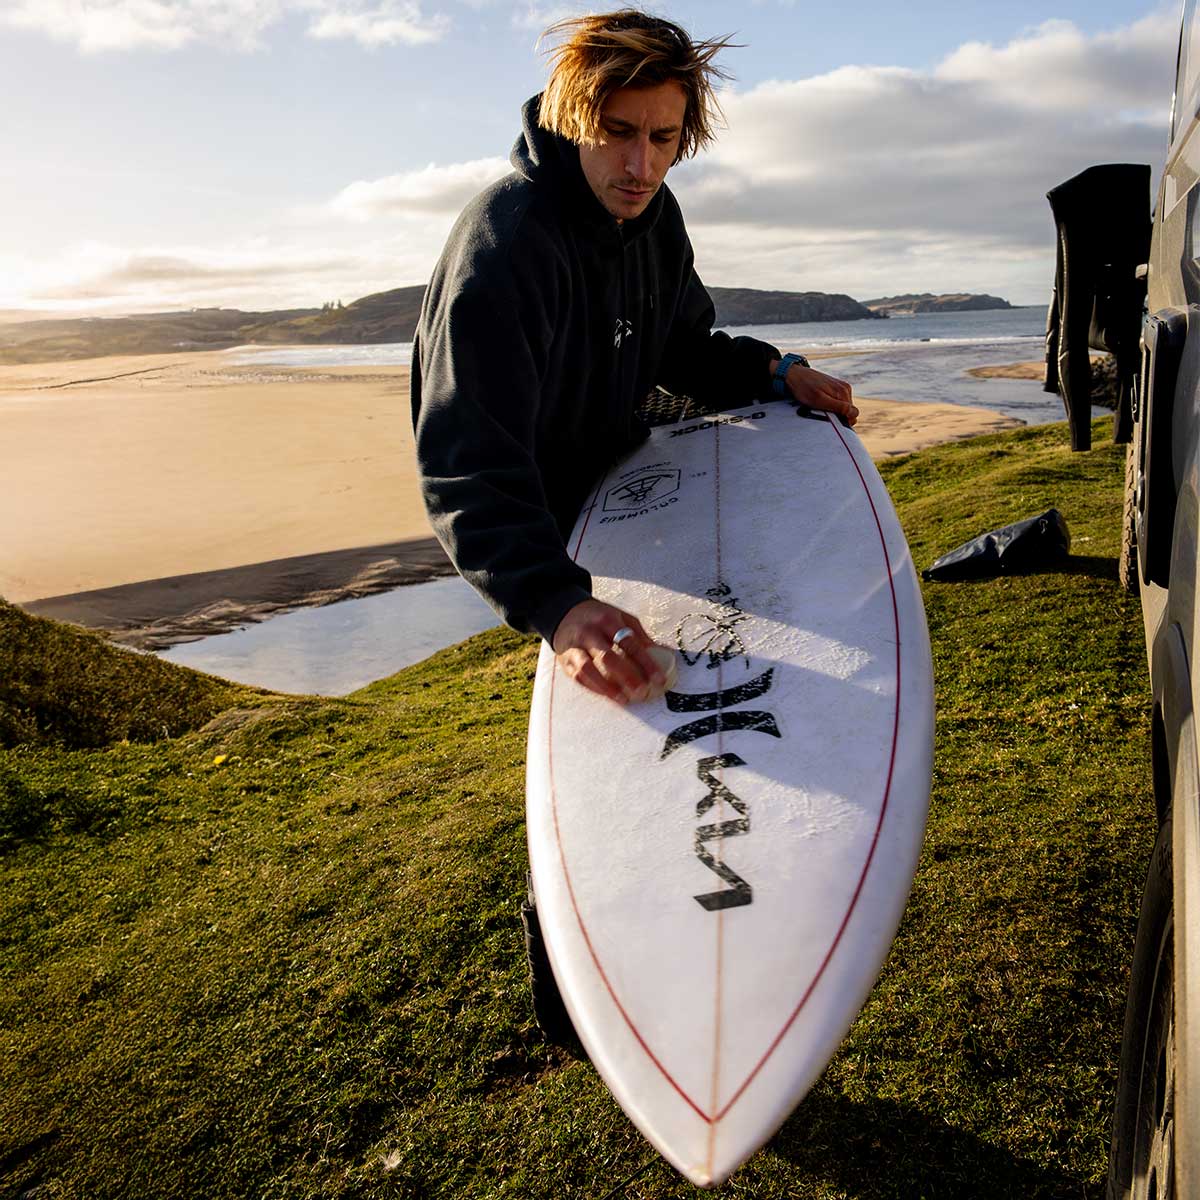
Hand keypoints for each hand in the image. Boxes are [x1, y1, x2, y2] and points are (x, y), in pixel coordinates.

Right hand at [551, 599, 668, 703]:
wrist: (565, 612)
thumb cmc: (599, 617)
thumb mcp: (620, 617)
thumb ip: (639, 634)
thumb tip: (662, 652)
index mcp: (607, 620)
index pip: (629, 643)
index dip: (645, 662)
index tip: (658, 679)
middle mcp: (589, 632)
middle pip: (608, 657)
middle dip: (627, 676)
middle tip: (642, 691)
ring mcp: (575, 647)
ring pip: (588, 669)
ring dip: (607, 687)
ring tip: (624, 699)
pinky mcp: (565, 660)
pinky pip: (578, 677)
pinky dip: (594, 688)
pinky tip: (608, 696)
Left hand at [772, 358, 858, 426]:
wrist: (793, 375)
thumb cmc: (804, 389)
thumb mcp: (820, 401)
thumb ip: (838, 407)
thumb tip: (854, 413)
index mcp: (844, 391)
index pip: (853, 413)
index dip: (844, 421)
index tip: (830, 420)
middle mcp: (845, 388)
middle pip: (848, 410)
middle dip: (837, 415)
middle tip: (822, 412)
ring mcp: (840, 387)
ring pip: (842, 407)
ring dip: (833, 410)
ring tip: (819, 406)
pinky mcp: (834, 387)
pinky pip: (837, 401)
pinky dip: (829, 405)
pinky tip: (820, 402)